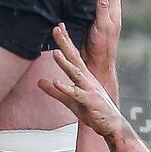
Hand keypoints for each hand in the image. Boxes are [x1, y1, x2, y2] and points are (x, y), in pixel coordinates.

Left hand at [38, 25, 123, 139]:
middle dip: (65, 42)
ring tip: (55, 52)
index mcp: (83, 76)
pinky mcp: (89, 101)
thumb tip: (39, 81)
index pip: (73, 55)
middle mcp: (87, 79)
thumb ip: (54, 91)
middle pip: (74, 57)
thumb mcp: (69, 100)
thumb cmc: (92, 110)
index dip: (65, 41)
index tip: (58, 26)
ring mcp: (89, 89)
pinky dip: (65, 88)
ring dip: (65, 63)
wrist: (111, 125)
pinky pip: (76, 93)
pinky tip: (55, 81)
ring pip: (75, 73)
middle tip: (56, 28)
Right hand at [83, 0, 121, 82]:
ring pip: (90, 0)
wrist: (94, 65)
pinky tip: (67, 3)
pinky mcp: (84, 24)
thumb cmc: (103, 47)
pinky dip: (75, 6)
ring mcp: (94, 18)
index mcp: (113, 10)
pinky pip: (80, 10)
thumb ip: (103, 6)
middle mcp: (104, 12)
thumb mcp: (104, 25)